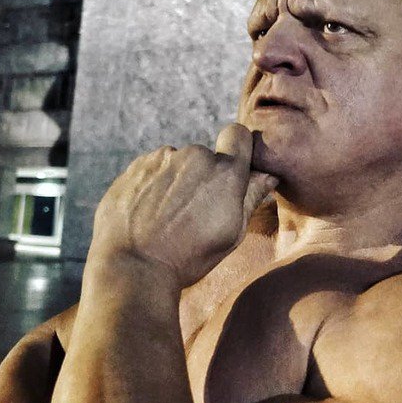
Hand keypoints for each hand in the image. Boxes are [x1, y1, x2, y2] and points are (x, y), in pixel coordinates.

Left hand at [90, 123, 277, 286]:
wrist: (132, 267)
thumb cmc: (187, 257)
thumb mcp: (230, 234)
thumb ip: (250, 198)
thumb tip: (268, 175)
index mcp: (224, 172)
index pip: (239, 135)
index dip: (237, 149)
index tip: (230, 170)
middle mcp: (194, 156)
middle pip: (205, 156)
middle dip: (202, 177)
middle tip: (191, 212)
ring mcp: (162, 158)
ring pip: (177, 164)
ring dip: (176, 181)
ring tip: (165, 216)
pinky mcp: (136, 166)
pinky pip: (152, 168)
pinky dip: (152, 185)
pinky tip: (147, 212)